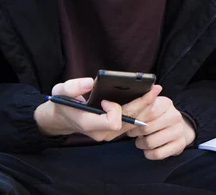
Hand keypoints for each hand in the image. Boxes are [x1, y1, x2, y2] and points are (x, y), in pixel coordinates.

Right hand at [34, 77, 161, 141]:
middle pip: (129, 120)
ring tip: (154, 91)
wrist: (62, 118)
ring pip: (133, 122)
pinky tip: (147, 98)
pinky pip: (132, 121)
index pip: (112, 122)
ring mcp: (110, 133)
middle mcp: (102, 133)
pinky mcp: (115, 130)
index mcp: (89, 124)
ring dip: (145, 106)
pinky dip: (140, 109)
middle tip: (155, 88)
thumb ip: (73, 87)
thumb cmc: (63, 103)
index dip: (115, 109)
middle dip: (142, 104)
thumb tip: (90, 82)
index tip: (107, 99)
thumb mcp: (61, 91)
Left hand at [126, 96, 194, 159]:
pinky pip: (158, 154)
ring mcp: (180, 130)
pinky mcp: (181, 144)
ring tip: (141, 140)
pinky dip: (148, 153)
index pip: (148, 111)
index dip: (134, 120)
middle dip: (134, 133)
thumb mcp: (146, 109)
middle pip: (146, 128)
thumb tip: (121, 115)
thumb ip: (134, 109)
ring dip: (140, 144)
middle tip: (133, 132)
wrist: (175, 128)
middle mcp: (175, 116)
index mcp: (166, 103)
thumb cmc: (154, 118)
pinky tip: (148, 149)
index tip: (128, 123)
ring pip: (150, 142)